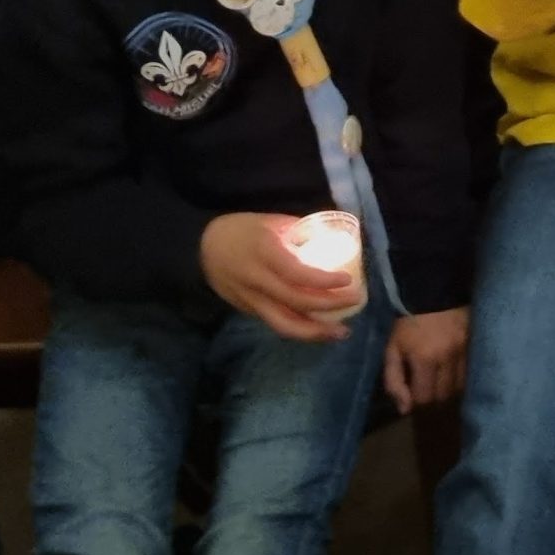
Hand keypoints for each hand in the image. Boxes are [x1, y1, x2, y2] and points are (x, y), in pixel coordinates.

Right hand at [200, 213, 357, 341]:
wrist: (199, 248)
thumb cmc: (239, 229)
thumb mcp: (269, 221)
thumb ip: (298, 231)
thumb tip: (331, 237)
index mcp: (263, 253)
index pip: (296, 274)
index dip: (324, 281)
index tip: (348, 280)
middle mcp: (256, 281)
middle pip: (294, 303)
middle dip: (328, 307)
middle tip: (355, 301)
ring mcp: (249, 300)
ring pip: (283, 324)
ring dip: (314, 332)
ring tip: (341, 332)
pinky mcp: (247, 311)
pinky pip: (276, 322)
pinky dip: (300, 327)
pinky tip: (319, 327)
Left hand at [383, 307, 468, 410]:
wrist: (434, 291)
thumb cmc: (409, 322)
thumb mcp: (392, 349)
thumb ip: (394, 380)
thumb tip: (404, 410)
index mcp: (425, 359)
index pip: (425, 397)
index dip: (417, 398)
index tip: (414, 389)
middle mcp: (448, 357)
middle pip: (443, 395)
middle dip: (433, 393)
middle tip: (427, 382)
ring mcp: (466, 351)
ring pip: (460, 386)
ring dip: (449, 386)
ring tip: (441, 376)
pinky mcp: (477, 344)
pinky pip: (471, 372)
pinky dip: (462, 376)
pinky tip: (455, 368)